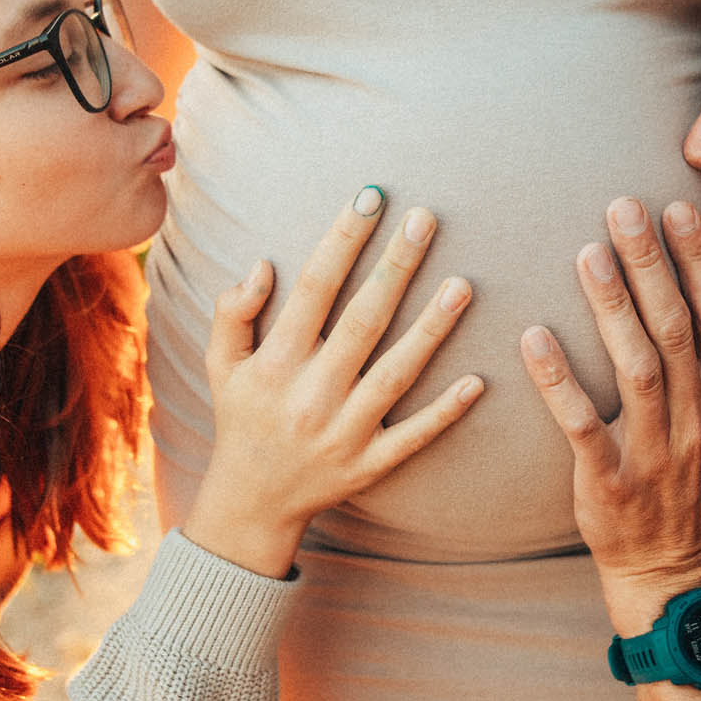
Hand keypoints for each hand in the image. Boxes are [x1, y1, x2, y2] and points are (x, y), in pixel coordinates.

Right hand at [183, 187, 483, 576]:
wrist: (250, 502)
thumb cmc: (241, 417)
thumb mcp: (221, 365)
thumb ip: (234, 312)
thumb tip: (263, 265)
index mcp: (277, 361)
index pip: (315, 286)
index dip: (343, 239)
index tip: (371, 198)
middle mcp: (312, 392)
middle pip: (364, 319)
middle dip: (397, 266)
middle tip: (427, 218)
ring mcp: (345, 430)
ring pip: (397, 373)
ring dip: (432, 329)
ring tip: (463, 285)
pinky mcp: (370, 463)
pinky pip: (414, 436)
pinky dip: (446, 411)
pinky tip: (479, 381)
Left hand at [520, 198, 700, 631]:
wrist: (678, 573)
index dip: (699, 262)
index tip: (677, 208)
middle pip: (677, 328)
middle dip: (652, 263)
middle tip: (622, 206)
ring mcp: (659, 456)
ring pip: (636, 368)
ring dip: (611, 306)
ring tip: (586, 253)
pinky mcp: (612, 485)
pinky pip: (583, 426)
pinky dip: (558, 380)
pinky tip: (533, 336)